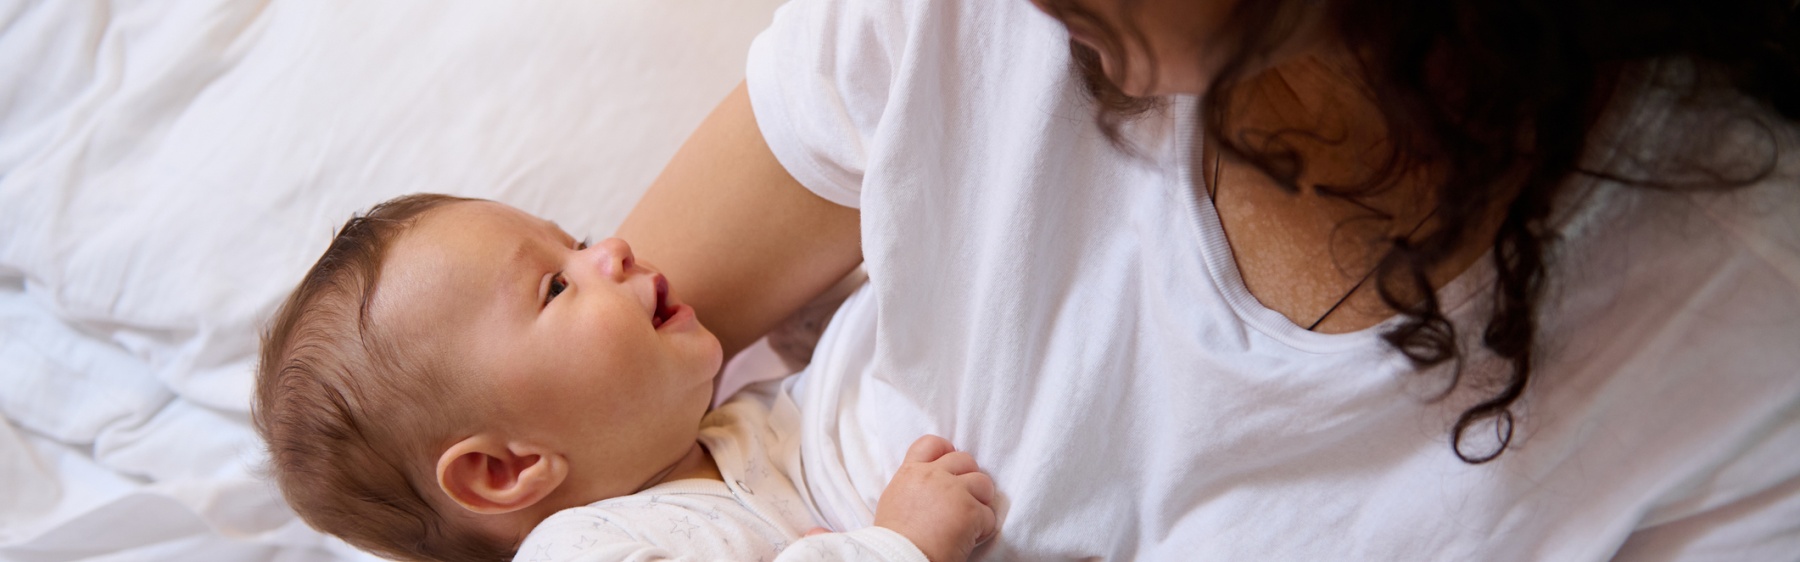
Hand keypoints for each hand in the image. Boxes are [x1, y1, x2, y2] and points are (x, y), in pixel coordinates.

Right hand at [873, 435, 998, 561]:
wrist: (900, 559)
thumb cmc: (895, 539)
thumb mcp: (894, 500)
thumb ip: (913, 484)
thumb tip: (927, 486)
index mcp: (911, 472)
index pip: (932, 443)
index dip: (947, 450)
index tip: (952, 466)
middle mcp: (933, 476)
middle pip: (964, 459)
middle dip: (969, 477)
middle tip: (965, 498)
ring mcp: (954, 491)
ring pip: (983, 482)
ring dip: (981, 500)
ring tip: (970, 519)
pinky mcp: (970, 512)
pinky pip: (989, 515)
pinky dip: (983, 528)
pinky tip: (970, 538)